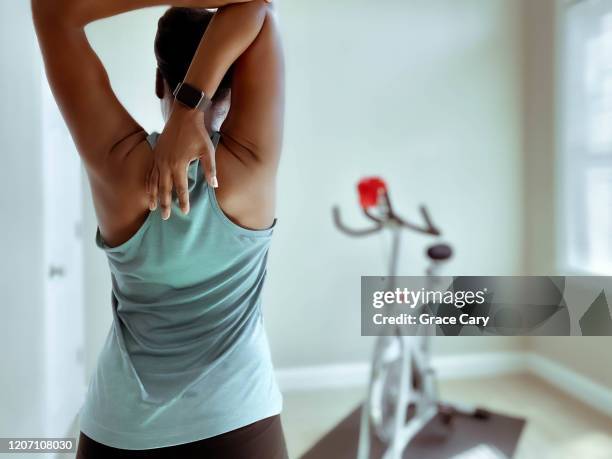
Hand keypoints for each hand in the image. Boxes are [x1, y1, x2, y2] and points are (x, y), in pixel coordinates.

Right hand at [146, 105, 216, 219]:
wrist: (184, 115)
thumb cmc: (198, 133)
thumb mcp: (208, 151)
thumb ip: (210, 169)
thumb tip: (214, 185)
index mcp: (179, 164)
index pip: (181, 188)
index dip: (183, 201)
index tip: (185, 212)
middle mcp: (166, 164)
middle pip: (165, 189)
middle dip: (165, 204)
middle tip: (165, 217)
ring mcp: (159, 159)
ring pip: (154, 182)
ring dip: (154, 196)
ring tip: (153, 208)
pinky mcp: (156, 154)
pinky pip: (150, 172)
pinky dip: (149, 183)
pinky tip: (149, 191)